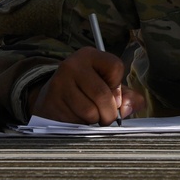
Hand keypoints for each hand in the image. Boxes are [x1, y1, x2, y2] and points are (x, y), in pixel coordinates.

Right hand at [28, 47, 143, 124]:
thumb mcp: (109, 85)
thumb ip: (128, 96)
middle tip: (108, 117)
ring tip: (92, 116)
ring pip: (89, 111)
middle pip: (103, 94)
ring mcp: (59, 84)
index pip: (115, 67)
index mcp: (89, 55)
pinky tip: (78, 117)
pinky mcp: (51, 103)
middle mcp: (72, 65)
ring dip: (95, 120)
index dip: (118, 86)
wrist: (53, 97)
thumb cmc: (87, 90)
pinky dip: (81, 124)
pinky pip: (74, 120)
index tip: (114, 94)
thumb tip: (128, 109)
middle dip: (110, 112)